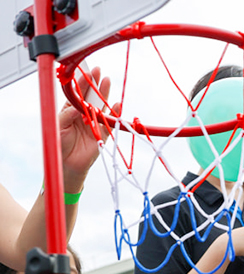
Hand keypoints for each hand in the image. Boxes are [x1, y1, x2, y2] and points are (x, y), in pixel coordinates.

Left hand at [59, 67, 117, 190]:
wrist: (69, 164)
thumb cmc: (60, 145)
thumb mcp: (58, 127)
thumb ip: (66, 116)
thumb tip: (77, 107)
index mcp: (70, 110)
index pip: (77, 93)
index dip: (80, 83)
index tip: (84, 71)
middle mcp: (83, 113)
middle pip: (90, 95)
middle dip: (94, 83)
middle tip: (98, 71)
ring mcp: (94, 122)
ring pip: (101, 105)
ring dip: (104, 93)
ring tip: (107, 80)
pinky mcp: (103, 132)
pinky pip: (111, 121)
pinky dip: (115, 113)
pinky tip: (117, 104)